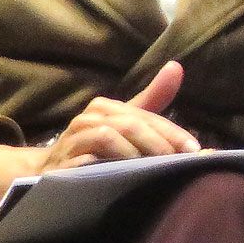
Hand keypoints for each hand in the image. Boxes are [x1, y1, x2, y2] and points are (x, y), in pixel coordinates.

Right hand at [37, 62, 198, 170]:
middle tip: (178, 161)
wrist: (49, 171)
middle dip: (158, 143)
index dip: (172, 132)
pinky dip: (108, 164)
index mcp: (105, 108)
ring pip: (109, 136)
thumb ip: (152, 99)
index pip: (146, 116)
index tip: (194, 150)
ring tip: (155, 169)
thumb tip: (176, 67)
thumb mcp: (124, 123)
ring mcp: (73, 140)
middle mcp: (88, 118)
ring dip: (136, 152)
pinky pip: (87, 158)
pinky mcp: (63, 163)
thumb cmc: (95, 147)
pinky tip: (125, 175)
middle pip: (130, 124)